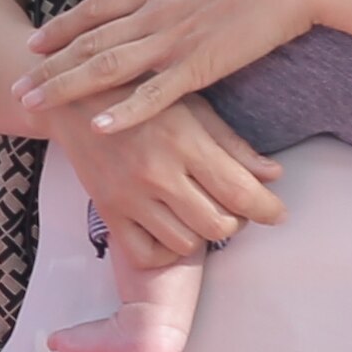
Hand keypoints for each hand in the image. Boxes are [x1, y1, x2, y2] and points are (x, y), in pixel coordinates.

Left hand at [25, 0, 332, 135]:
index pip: (97, 9)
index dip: (62, 27)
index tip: (35, 44)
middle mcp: (155, 12)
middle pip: (88, 41)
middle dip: (48, 65)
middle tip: (15, 85)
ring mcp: (174, 38)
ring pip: (106, 66)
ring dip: (66, 87)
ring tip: (33, 105)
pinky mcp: (201, 64)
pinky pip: (155, 94)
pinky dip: (125, 112)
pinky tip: (99, 127)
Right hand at [51, 96, 286, 265]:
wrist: (74, 98)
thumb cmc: (141, 97)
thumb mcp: (193, 108)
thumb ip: (233, 145)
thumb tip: (273, 175)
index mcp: (185, 142)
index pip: (240, 191)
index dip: (267, 209)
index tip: (277, 212)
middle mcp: (158, 173)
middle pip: (218, 224)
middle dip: (237, 221)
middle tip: (234, 208)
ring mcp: (130, 195)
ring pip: (186, 243)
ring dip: (202, 235)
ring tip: (200, 214)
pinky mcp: (107, 210)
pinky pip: (145, 254)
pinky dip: (165, 252)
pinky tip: (170, 230)